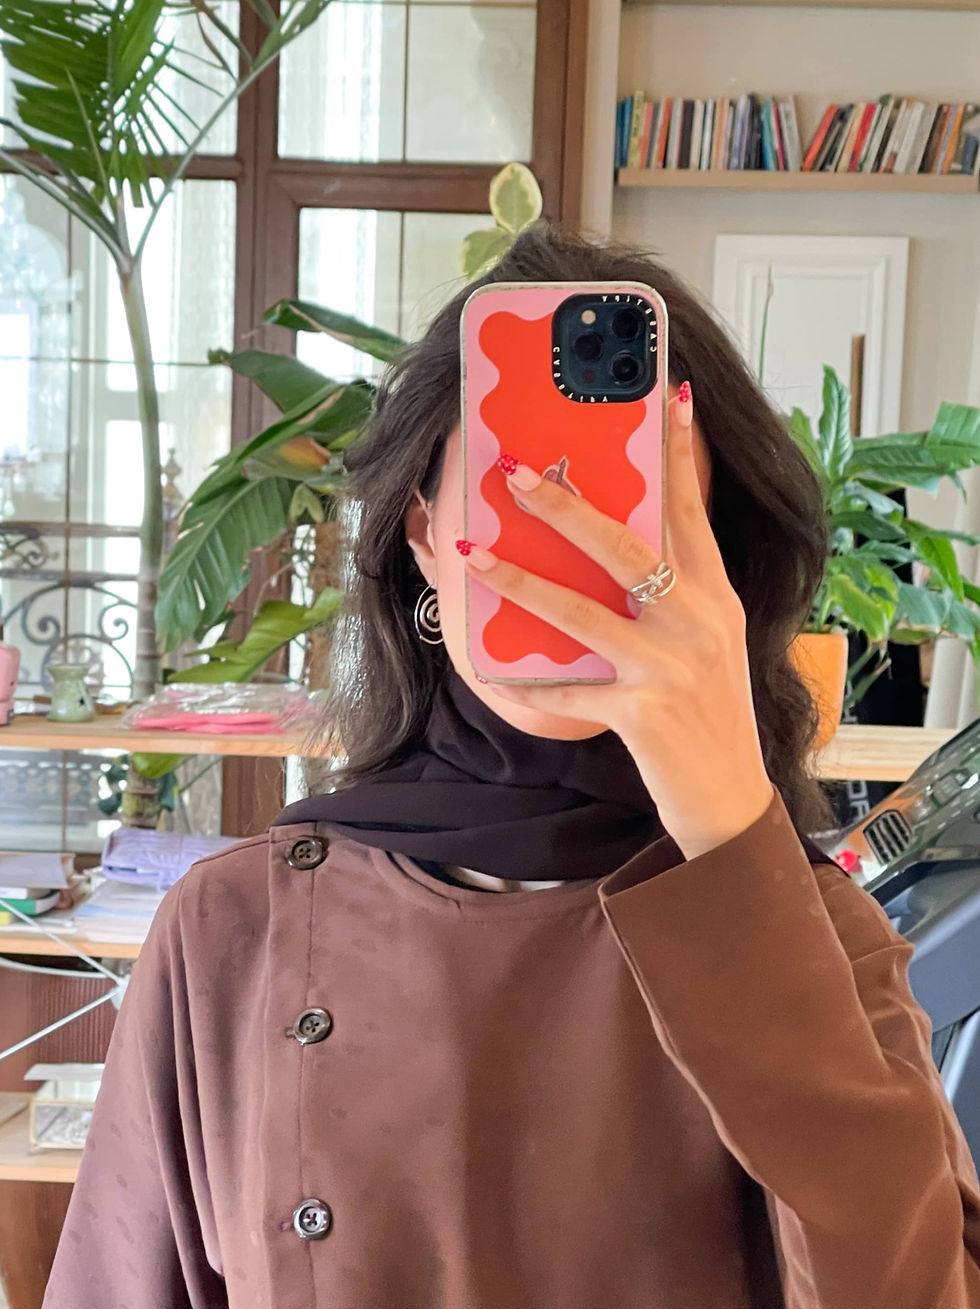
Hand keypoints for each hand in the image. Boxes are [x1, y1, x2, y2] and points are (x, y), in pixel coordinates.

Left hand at [456, 383, 775, 860]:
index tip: (669, 396)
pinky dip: (528, 681)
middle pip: (624, 549)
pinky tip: (493, 669)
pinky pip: (569, 689)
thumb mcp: (710, 642)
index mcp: (715, 597)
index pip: (694, 512)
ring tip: (472, 551)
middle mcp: (697, 622)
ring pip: (582, 613)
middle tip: (514, 473)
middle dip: (564, 507)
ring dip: (519, 580)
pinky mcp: (642, 713)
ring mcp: (669, 668)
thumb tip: (620, 554)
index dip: (681, 454)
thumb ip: (675, 596)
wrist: (730, 796)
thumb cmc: (711, 715)